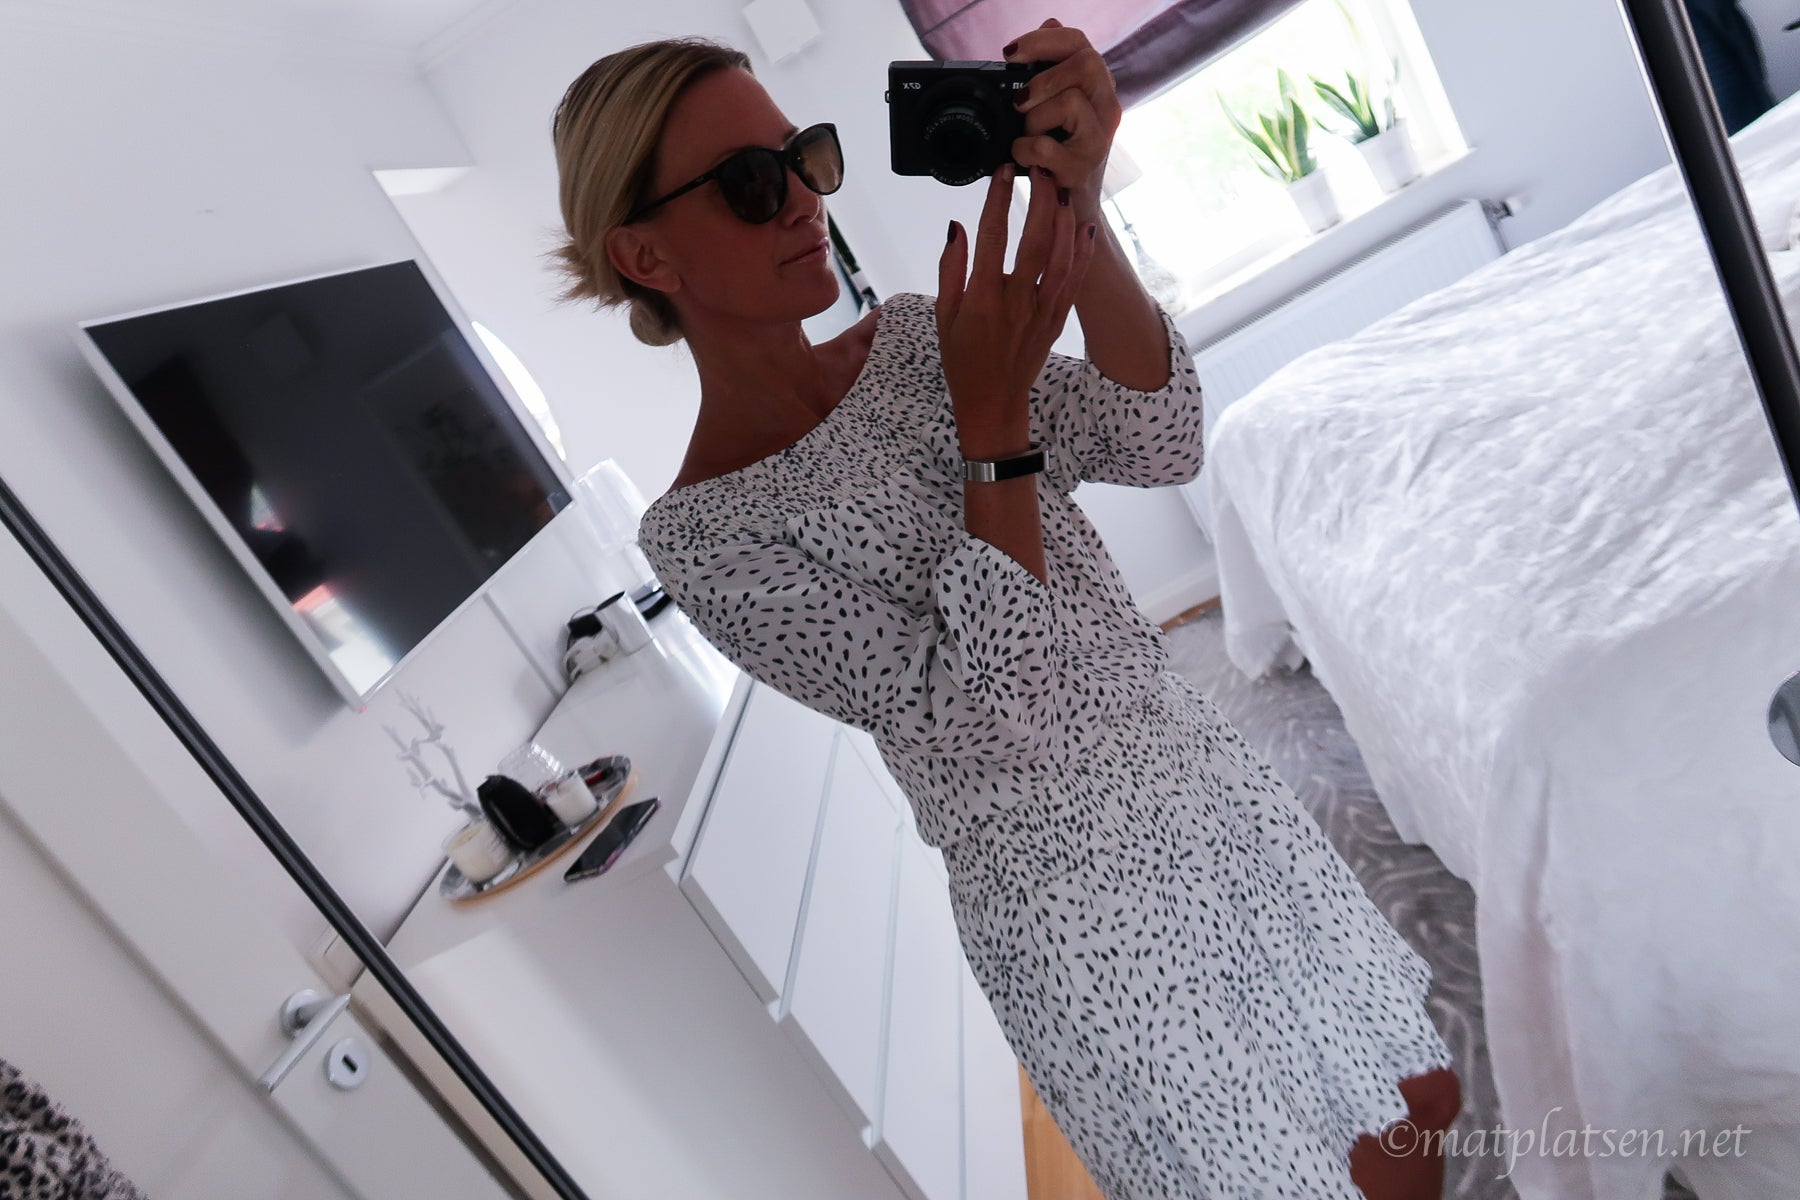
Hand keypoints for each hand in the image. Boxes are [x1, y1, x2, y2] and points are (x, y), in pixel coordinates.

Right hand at [936, 161, 1097, 453]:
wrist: (994, 402)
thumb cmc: (962, 359)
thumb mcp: (944, 316)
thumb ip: (951, 270)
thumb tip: (956, 227)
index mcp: (983, 297)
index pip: (992, 237)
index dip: (997, 200)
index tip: (1001, 172)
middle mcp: (1016, 300)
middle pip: (1034, 239)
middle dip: (1039, 199)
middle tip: (1040, 170)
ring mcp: (1041, 310)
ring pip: (1060, 256)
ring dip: (1063, 218)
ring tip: (1061, 189)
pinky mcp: (1057, 318)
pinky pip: (1074, 279)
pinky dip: (1081, 251)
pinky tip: (1084, 225)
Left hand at [1003, 19, 1121, 225]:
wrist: (1069, 205)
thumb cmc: (1057, 152)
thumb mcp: (1051, 105)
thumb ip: (1051, 67)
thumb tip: (1051, 21)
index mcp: (1094, 84)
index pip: (1078, 42)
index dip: (1043, 40)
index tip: (1010, 53)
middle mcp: (1106, 105)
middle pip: (1085, 63)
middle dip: (1043, 79)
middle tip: (1019, 101)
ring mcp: (1101, 136)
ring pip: (1070, 102)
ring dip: (1034, 120)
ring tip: (1028, 136)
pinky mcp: (1085, 167)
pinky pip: (1049, 147)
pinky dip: (1026, 150)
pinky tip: (1025, 156)